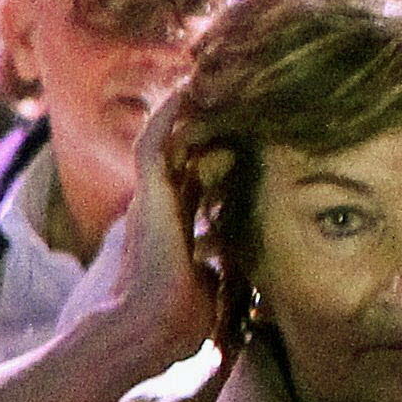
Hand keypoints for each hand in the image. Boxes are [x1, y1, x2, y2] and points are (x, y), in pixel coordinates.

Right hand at [65, 93, 220, 377]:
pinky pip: (157, 142)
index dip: (218, 151)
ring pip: (167, 137)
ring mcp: (152, 198)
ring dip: (186, 106)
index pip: (200, 179)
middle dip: (204, 116)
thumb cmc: (181, 323)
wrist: (149, 331)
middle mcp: (161, 207)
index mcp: (176, 228)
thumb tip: (253, 271)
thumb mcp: (214, 289)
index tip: (243, 127)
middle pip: (183, 149)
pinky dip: (170, 114)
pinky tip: (190, 85)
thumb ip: (227, 269)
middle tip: (229, 81)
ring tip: (209, 70)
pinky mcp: (148, 195)